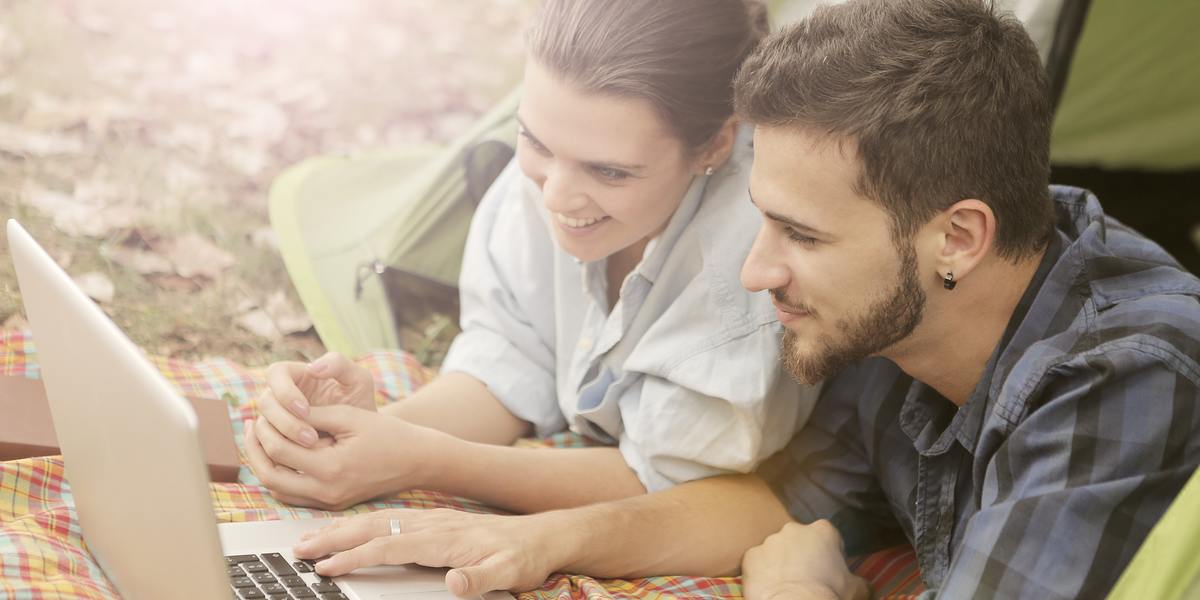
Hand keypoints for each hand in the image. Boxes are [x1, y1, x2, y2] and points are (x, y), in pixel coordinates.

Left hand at [244, 405, 446, 509]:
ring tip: (259, 439)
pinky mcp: (331, 504)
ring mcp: (328, 502)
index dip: (266, 428)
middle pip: (270, 476)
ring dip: (264, 465)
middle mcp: (326, 491)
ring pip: (278, 490)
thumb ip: (314, 415)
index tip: (261, 412)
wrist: (415, 460)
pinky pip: (293, 495)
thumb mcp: (350, 416)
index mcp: (331, 468)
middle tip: (251, 427)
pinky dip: (279, 477)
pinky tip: (278, 456)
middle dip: (255, 450)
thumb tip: (281, 411)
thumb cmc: (388, 435)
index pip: (280, 450)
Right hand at [256, 352, 375, 448]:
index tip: (306, 409)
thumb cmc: (359, 402)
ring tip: (312, 446)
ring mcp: (274, 418)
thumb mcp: (358, 381)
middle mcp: (279, 395)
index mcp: (294, 375)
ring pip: (263, 426)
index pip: (275, 374)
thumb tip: (312, 368)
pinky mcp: (276, 439)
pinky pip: (266, 446)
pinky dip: (279, 453)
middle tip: (310, 436)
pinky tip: (300, 459)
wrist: (363, 434)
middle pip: (265, 402)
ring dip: (283, 437)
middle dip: (285, 420)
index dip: (285, 391)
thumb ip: (340, 364)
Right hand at [292, 508, 565, 597]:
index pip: (390, 545)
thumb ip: (480, 580)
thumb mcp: (508, 573)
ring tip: (310, 539)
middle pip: (373, 527)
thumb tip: (454, 584)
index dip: (356, 557)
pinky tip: (347, 530)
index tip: (326, 569)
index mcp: (443, 538)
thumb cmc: (522, 557)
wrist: (541, 535)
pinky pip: (387, 520)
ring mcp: (430, 521)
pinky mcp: (432, 523)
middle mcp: (431, 524)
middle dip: (334, 538)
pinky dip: (360, 524)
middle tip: (299, 550)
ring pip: (376, 520)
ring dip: (341, 529)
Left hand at [741, 521, 868, 599]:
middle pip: (799, 540)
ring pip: (776, 550)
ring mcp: (770, 541)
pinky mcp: (751, 556)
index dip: (829, 553)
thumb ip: (861, 581)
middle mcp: (794, 529)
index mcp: (822, 531)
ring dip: (780, 563)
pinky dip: (762, 573)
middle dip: (802, 555)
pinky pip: (757, 562)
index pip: (828, 536)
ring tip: (787, 584)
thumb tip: (866, 586)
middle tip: (807, 577)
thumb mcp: (856, 589)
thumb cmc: (828, 594)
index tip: (829, 568)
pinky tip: (771, 587)